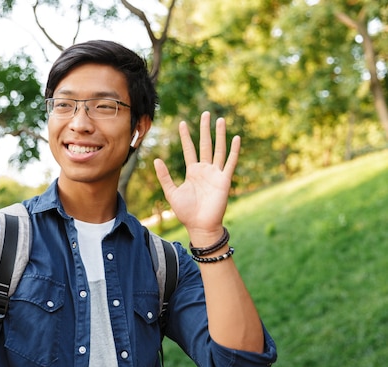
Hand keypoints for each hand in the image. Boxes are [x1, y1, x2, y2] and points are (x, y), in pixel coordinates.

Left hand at [154, 111, 239, 244]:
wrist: (200, 226)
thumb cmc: (186, 212)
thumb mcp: (171, 192)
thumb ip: (165, 176)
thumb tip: (156, 160)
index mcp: (192, 172)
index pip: (189, 149)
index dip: (186, 136)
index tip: (182, 122)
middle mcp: (205, 170)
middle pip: (205, 144)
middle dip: (205, 129)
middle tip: (206, 113)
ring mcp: (216, 173)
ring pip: (218, 149)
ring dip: (219, 135)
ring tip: (220, 120)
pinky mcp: (224, 180)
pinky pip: (230, 162)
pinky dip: (234, 150)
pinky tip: (236, 138)